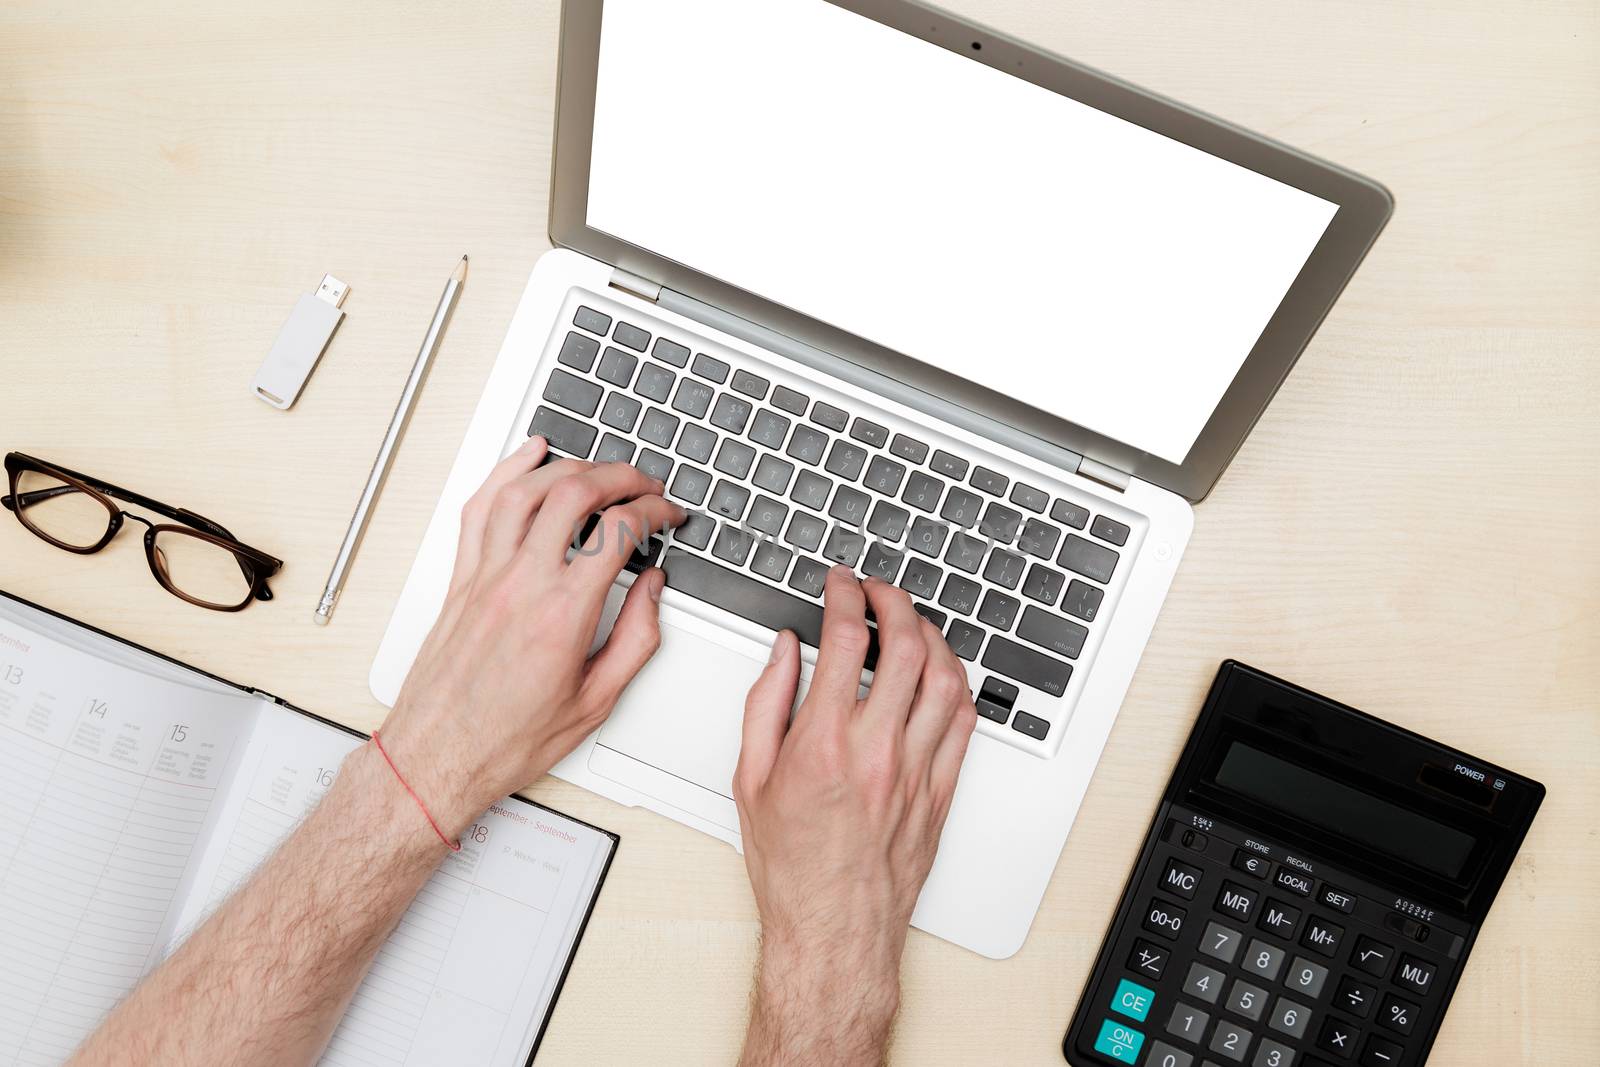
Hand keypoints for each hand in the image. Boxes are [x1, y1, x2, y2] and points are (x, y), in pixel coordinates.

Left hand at [379, 436, 685, 834]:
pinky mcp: (461, 578)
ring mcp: (485, 575)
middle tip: (643, 483)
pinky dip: (506, 471)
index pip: (618, 531)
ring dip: (568, 466)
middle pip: (574, 493)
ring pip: (525, 489)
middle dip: (619, 475)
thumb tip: (653, 591)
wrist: (438, 756)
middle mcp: (521, 583)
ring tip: (598, 468)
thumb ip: (637, 639)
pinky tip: (528, 456)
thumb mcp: (596, 702)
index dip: (654, 509)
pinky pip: (481, 508)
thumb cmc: (508, 738)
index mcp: (563, 613)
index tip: (668, 513)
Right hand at [735, 568, 976, 1064]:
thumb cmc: (791, 866)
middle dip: (895, 602)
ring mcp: (916, 770)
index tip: (840, 585)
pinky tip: (941, 675)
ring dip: (933, 637)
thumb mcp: (749, 779)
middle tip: (879, 591)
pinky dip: (958, 685)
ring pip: (947, 679)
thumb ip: (766, 703)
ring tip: (913, 624)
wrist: (833, 929)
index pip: (848, 641)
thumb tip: (784, 651)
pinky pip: (965, 723)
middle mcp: (877, 751)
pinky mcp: (941, 792)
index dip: (846, 597)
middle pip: (908, 647)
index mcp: (823, 742)